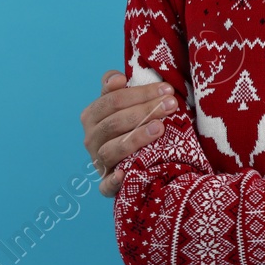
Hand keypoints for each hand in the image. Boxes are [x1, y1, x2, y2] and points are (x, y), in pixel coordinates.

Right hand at [81, 69, 177, 196]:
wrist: (137, 162)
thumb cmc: (133, 125)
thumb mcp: (126, 104)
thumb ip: (120, 89)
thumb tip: (118, 78)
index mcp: (93, 114)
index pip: (113, 99)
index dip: (140, 93)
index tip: (166, 89)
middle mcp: (92, 138)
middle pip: (114, 122)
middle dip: (145, 111)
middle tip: (172, 104)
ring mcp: (98, 162)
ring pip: (111, 149)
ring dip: (135, 138)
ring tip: (160, 128)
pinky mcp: (106, 185)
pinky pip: (106, 185)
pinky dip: (113, 181)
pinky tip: (123, 174)